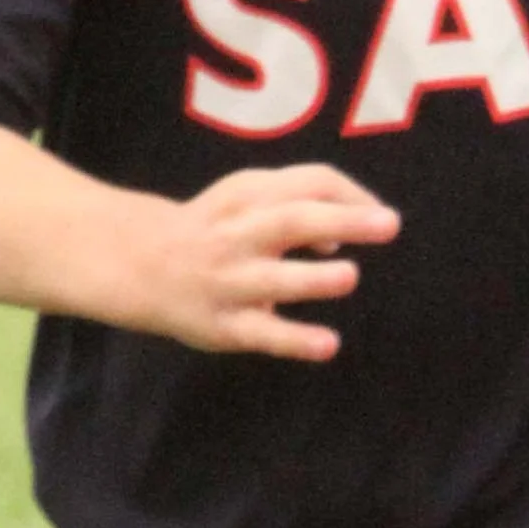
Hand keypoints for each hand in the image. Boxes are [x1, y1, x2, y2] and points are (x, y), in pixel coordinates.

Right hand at [139, 164, 399, 361]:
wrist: (140, 265)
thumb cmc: (213, 229)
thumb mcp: (245, 198)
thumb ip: (295, 204)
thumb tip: (342, 239)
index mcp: (248, 196)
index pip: (309, 183)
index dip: (351, 196)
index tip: (378, 214)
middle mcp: (239, 235)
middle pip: (292, 221)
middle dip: (342, 221)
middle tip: (388, 224)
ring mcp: (230, 282)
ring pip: (275, 279)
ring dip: (314, 279)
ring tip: (349, 276)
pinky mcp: (225, 326)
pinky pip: (263, 334)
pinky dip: (296, 340)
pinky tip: (328, 345)